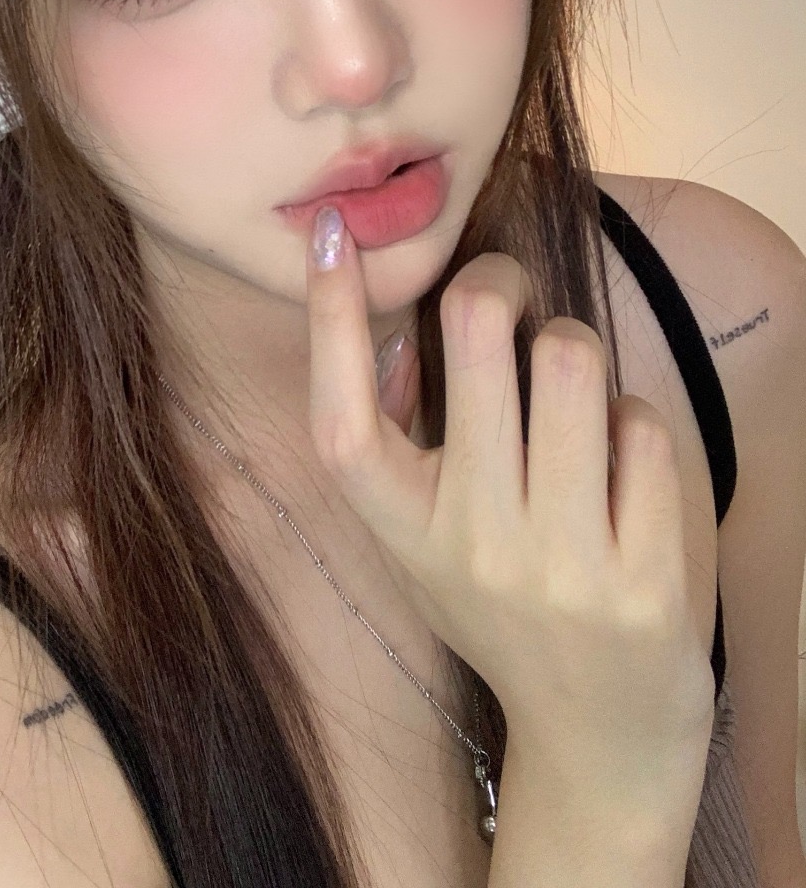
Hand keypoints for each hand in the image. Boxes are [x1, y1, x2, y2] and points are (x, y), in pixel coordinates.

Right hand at [305, 208, 714, 800]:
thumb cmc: (499, 603)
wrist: (595, 735)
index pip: (342, 417)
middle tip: (509, 297)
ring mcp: (557, 563)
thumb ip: (403, 445)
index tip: (334, 234)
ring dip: (573, 351)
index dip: (330, 318)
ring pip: (570, 358)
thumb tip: (405, 328)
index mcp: (399, 530)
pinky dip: (630, 424)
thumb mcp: (422, 538)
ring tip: (570, 393)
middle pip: (477, 330)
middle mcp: (469, 543)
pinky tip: (616, 469)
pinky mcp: (641, 578)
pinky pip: (640, 426)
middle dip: (501, 283)